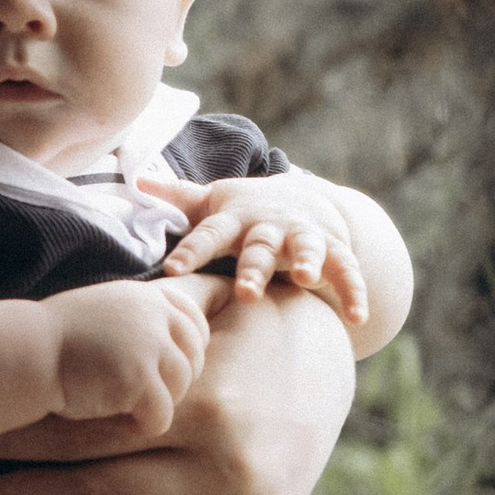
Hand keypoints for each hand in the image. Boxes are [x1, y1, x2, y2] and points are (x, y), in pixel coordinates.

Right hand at [43, 277, 211, 431]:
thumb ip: (136, 320)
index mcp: (144, 297)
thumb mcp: (101, 311)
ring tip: (128, 408)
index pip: (193, 320)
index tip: (175, 367)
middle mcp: (153, 316)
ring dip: (159, 403)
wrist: (25, 352)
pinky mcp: (140, 380)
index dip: (192, 348)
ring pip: (181, 387)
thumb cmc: (54, 338)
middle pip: (193, 356)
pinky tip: (124, 424)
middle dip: (176, 380)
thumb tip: (169, 346)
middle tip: (147, 395)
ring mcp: (149, 347)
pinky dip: (145, 425)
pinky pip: (162, 415)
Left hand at [150, 170, 367, 328]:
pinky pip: (347, 269)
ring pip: (306, 249)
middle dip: (253, 268)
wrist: (304, 198)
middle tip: (245, 291)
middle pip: (259, 247)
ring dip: (308, 262)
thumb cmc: (244, 210)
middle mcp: (269, 227)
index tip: (171, 272)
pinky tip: (358, 317)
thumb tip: (136, 177)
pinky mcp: (334, 248)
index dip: (190, 252)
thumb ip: (178, 197)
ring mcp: (303, 236)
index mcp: (234, 220)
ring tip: (306, 279)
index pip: (207, 234)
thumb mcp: (213, 202)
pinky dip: (355, 291)